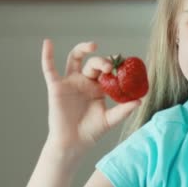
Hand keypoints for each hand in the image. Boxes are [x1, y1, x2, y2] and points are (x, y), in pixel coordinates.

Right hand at [40, 39, 140, 156]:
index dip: (114, 65)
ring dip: (83, 48)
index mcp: (98, 87)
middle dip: (102, 61)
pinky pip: (49, 69)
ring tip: (93, 46)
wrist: (73, 143)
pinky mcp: (56, 87)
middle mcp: (84, 81)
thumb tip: (140, 101)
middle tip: (110, 67)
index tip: (125, 64)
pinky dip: (47, 55)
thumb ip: (124, 110)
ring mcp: (70, 82)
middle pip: (94, 63)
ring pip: (75, 58)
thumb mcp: (110, 120)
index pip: (107, 70)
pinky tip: (48, 43)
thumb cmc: (91, 132)